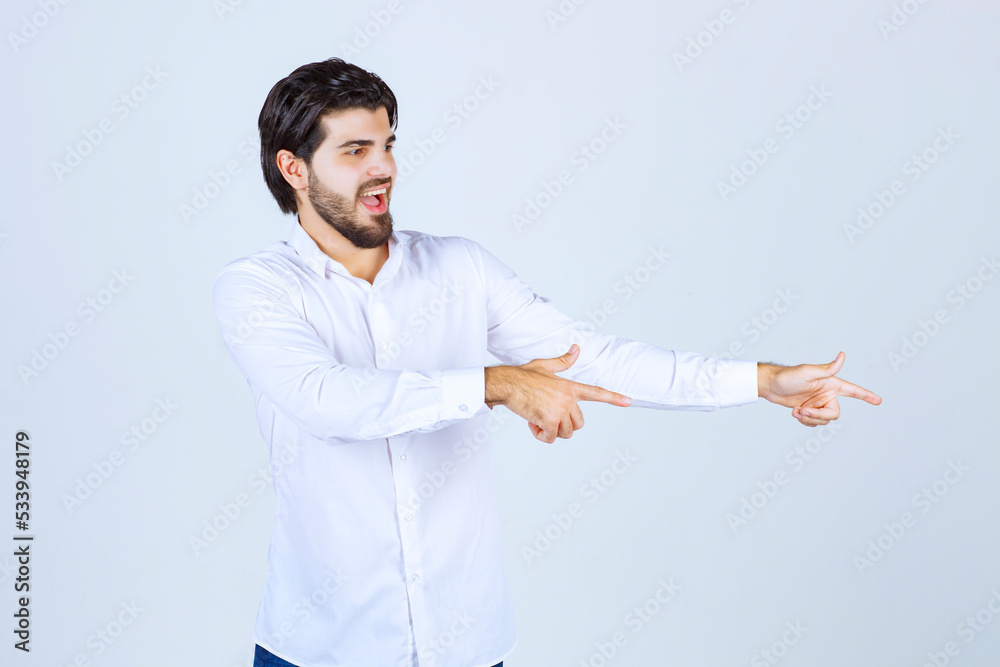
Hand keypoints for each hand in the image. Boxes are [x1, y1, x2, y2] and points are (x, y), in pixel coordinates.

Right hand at [486, 344, 631, 442]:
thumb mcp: (546, 366)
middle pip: (578, 424)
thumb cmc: (523, 375)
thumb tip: (576, 349)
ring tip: (538, 418)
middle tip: (547, 416)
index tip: (629, 401)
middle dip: (563, 425)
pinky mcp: (549, 421)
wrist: (507, 384)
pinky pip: (550, 437)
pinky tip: (532, 423)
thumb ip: (563, 361)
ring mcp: (560, 410)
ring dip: (551, 431)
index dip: (614, 397)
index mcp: (570, 387)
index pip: (597, 392)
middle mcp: (568, 399)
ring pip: (565, 433)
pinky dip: (541, 435)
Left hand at [759, 351, 881, 426]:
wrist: (770, 385)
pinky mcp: (809, 410)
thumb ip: (826, 369)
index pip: (853, 391)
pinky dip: (804, 421)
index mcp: (831, 384)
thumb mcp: (807, 372)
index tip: (879, 401)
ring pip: (823, 421)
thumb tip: (842, 356)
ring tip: (796, 410)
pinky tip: (795, 412)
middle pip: (834, 414)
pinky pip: (813, 423)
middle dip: (818, 415)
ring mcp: (818, 403)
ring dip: (809, 418)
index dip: (866, 396)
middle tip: (802, 410)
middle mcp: (827, 394)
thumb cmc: (787, 376)